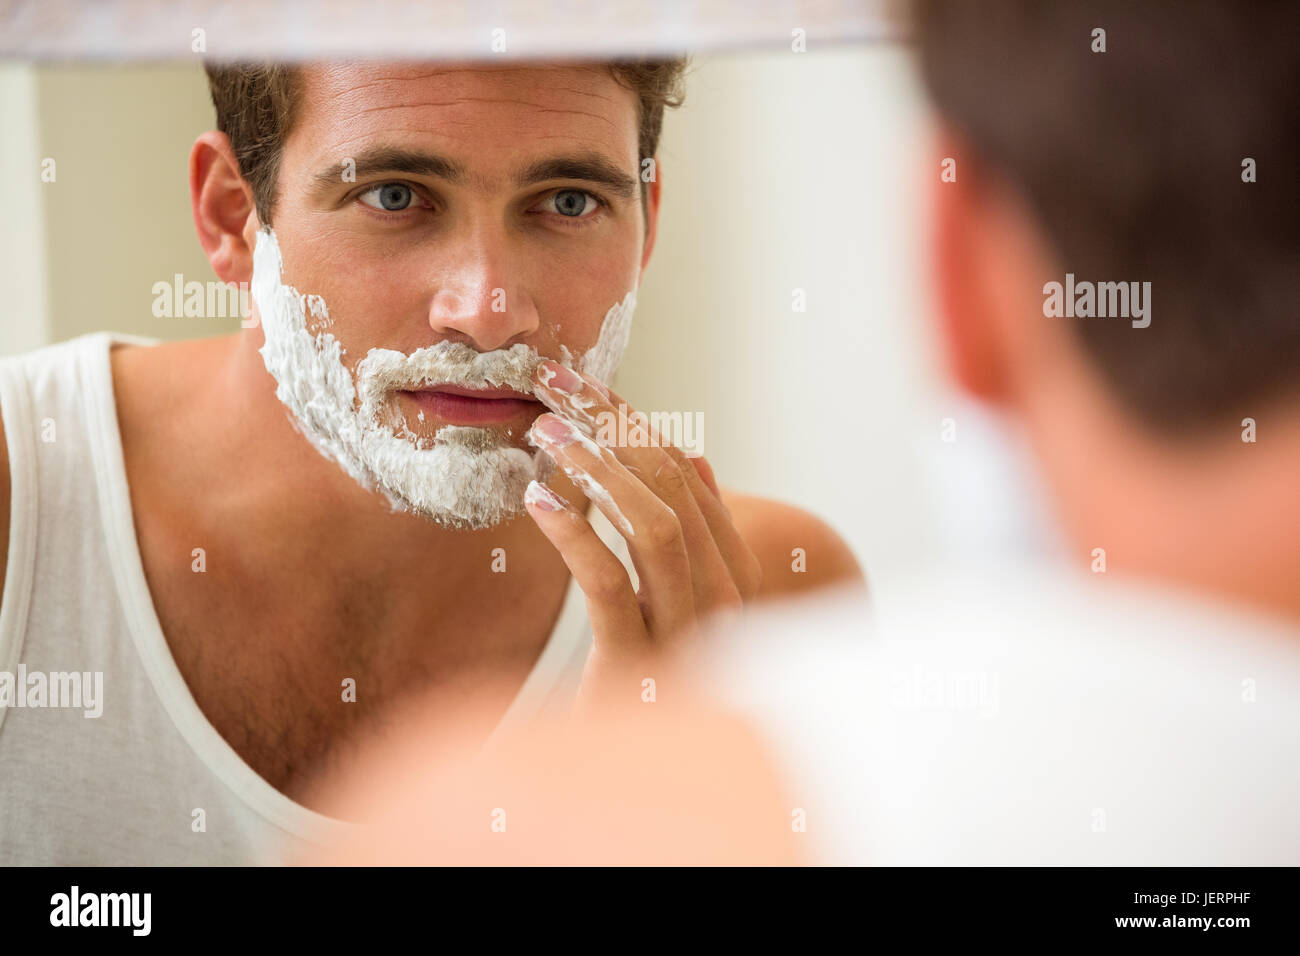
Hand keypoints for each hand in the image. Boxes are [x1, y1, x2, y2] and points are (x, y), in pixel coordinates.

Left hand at [524, 360, 761, 708]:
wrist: (616, 775)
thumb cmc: (641, 672)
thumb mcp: (669, 595)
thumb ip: (688, 531)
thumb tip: (694, 455)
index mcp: (733, 576)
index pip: (688, 474)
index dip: (634, 419)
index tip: (581, 381)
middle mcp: (723, 604)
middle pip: (675, 489)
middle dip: (612, 427)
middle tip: (553, 384)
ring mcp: (684, 638)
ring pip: (655, 529)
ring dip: (597, 468)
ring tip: (545, 430)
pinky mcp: (634, 669)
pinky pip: (610, 584)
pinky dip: (574, 532)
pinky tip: (537, 500)